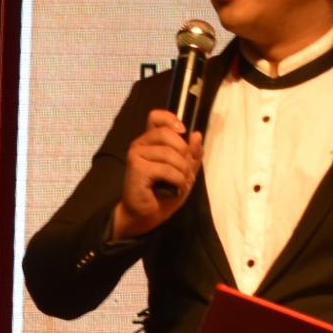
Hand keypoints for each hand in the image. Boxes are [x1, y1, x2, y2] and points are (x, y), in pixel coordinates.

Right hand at [112, 109, 202, 239]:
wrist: (147, 215)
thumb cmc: (164, 193)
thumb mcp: (185, 171)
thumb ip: (192, 154)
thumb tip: (196, 134)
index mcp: (151, 140)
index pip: (156, 116)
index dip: (171, 119)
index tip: (182, 131)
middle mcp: (141, 143)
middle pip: (168, 134)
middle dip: (185, 154)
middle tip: (186, 172)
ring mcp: (136, 154)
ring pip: (170, 154)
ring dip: (183, 172)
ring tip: (181, 183)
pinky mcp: (136, 168)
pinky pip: (166, 169)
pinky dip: (177, 181)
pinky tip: (175, 189)